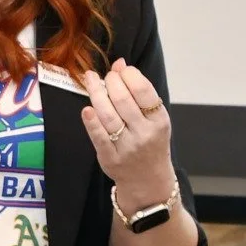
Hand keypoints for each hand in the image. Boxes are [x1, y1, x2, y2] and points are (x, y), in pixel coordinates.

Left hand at [81, 58, 174, 205]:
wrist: (148, 181)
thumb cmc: (150, 142)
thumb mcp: (154, 118)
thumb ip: (138, 92)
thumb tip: (120, 64)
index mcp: (159, 120)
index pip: (143, 90)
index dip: (128, 74)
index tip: (120, 69)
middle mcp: (145, 133)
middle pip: (122, 100)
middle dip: (110, 81)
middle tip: (104, 76)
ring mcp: (127, 147)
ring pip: (108, 115)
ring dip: (96, 94)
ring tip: (90, 80)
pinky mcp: (110, 158)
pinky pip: (99, 136)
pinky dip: (91, 122)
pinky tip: (86, 109)